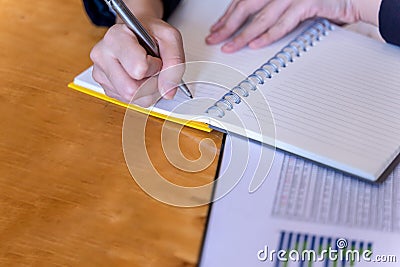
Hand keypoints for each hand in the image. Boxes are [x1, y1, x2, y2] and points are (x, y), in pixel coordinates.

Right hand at [90, 16, 184, 106]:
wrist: (136, 33)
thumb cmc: (151, 33)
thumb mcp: (170, 38)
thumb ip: (174, 63)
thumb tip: (168, 92)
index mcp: (116, 37)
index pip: (138, 69)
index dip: (154, 67)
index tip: (155, 57)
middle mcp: (102, 55)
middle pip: (132, 90)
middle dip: (151, 83)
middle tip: (153, 68)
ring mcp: (101, 74)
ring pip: (132, 99)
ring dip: (148, 90)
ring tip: (147, 72)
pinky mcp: (106, 88)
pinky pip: (130, 101)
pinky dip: (141, 94)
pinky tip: (139, 78)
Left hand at [206, 0, 361, 52]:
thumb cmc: (321, 1)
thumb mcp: (290, 5)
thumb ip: (272, 13)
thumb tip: (251, 28)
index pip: (243, 1)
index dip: (227, 16)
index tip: (216, 29)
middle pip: (245, 6)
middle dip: (227, 25)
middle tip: (215, 39)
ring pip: (260, 17)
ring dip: (242, 34)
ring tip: (230, 47)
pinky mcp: (307, 2)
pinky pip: (282, 23)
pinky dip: (268, 35)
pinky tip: (256, 45)